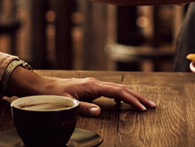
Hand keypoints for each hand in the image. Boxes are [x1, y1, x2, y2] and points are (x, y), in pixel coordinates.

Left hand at [10, 71, 155, 115]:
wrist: (42, 86)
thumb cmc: (53, 95)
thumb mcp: (67, 103)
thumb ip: (84, 108)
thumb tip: (100, 111)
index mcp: (92, 86)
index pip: (117, 92)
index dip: (132, 100)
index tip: (142, 108)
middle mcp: (95, 83)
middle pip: (122, 89)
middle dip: (138, 97)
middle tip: (152, 105)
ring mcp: (94, 84)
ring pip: (118, 89)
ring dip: (132, 96)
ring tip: (144, 104)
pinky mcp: (92, 87)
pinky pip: (111, 91)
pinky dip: (121, 96)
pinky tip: (124, 102)